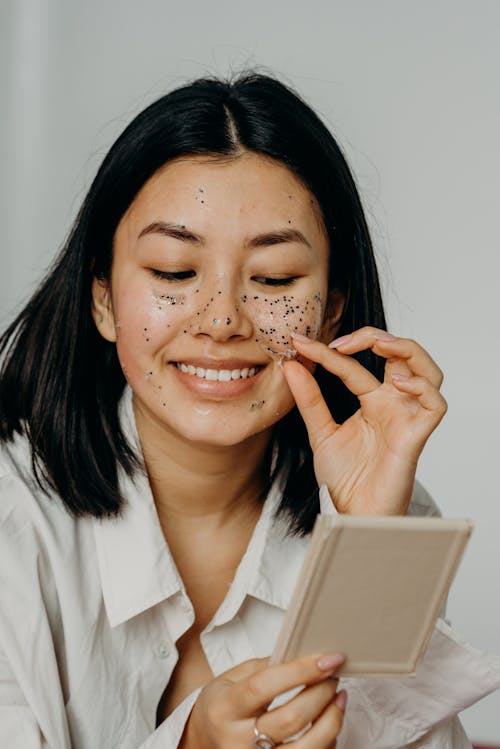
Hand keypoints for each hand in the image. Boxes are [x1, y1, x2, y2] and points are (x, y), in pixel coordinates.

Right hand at [180, 653, 346, 748]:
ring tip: (338, 698)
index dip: (302, 670)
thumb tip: (300, 656)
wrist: (202, 742)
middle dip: (321, 693)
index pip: (266, 685)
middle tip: (333, 676)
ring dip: (331, 720)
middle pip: (291, 719)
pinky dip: (327, 741)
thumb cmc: (219, 708)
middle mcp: (238, 741)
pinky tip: (328, 721)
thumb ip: (261, 667)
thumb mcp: (228, 680)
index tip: (328, 659)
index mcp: (225, 708)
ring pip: (306, 748)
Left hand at [282, 327, 446, 515]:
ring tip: (379, 347)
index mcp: (372, 401)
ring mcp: (406, 418)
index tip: (298, 342)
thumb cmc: (344, 478)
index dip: (327, 351)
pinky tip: (397, 382)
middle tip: (343, 342)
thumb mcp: (319, 431)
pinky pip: (435, 404)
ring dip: (407, 351)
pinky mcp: (416, 436)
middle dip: (377, 337)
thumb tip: (290, 364)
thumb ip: (309, 399)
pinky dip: (422, 387)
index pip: (355, 364)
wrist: (350, 514)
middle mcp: (393, 404)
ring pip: (429, 371)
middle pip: (403, 354)